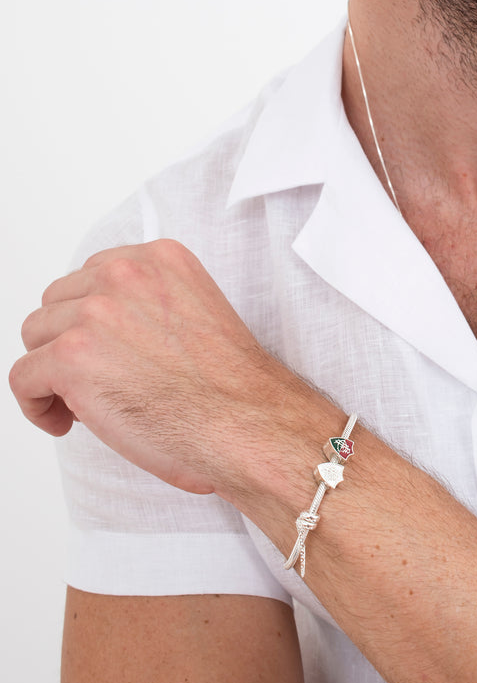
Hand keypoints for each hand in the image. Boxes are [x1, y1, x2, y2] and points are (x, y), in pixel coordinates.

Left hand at [10, 240, 278, 495]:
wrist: (246, 423)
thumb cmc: (232, 388)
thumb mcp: (197, 313)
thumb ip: (150, 304)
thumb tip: (108, 332)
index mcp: (159, 258)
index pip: (93, 277)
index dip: (91, 320)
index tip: (105, 351)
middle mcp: (123, 274)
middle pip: (58, 303)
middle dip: (69, 343)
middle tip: (96, 382)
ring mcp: (94, 314)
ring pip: (36, 337)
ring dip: (51, 372)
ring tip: (82, 405)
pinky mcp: (71, 358)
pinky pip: (23, 378)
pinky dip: (36, 404)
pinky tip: (64, 421)